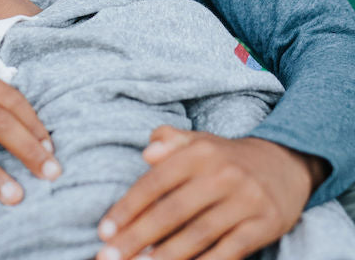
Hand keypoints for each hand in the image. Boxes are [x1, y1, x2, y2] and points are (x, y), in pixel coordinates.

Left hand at [96, 126, 328, 259]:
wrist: (284, 164)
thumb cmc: (224, 157)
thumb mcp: (197, 141)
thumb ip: (168, 141)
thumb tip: (146, 153)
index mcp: (199, 152)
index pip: (155, 182)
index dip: (128, 207)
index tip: (104, 231)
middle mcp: (222, 175)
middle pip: (172, 212)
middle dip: (138, 237)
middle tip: (110, 257)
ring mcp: (245, 201)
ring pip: (198, 235)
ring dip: (166, 256)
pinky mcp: (265, 225)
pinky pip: (229, 251)